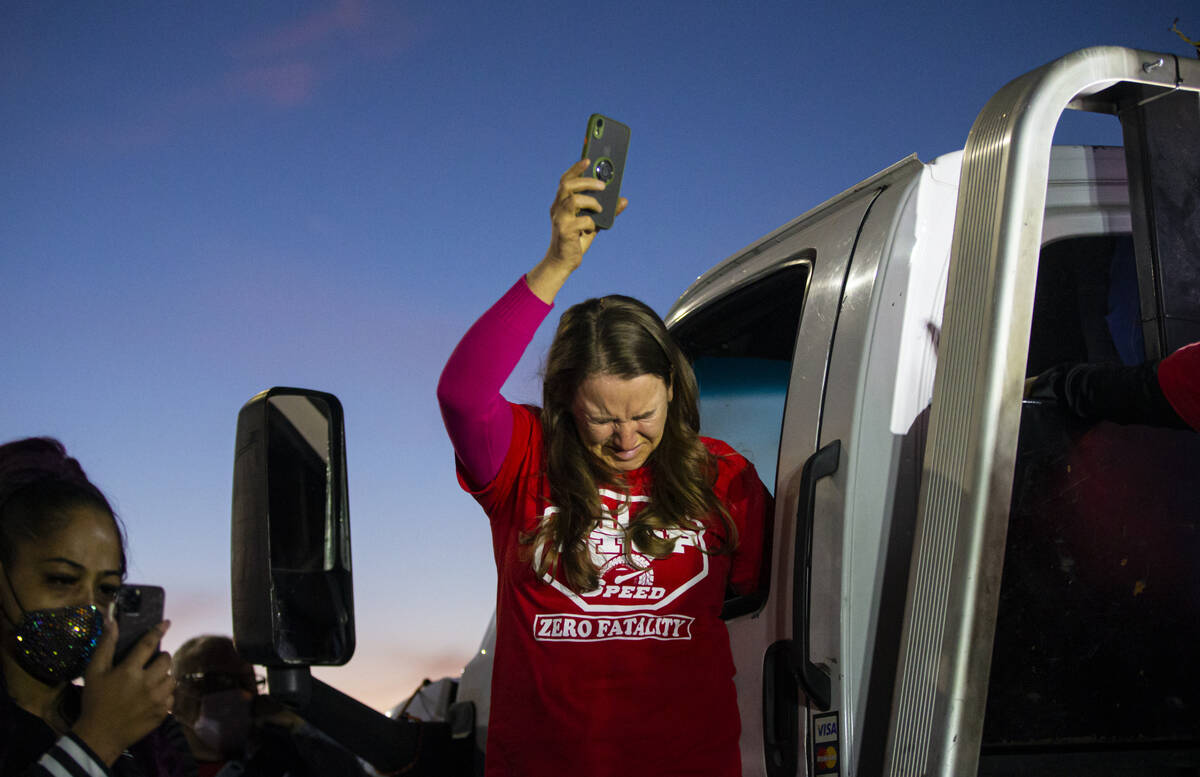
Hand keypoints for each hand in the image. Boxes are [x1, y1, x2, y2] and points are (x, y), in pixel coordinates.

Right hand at [72, 617, 174, 765]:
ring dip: (164, 676)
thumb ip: (105, 646)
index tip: (167, 623)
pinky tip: (152, 696)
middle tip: (149, 664)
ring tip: (150, 681)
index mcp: (129, 671)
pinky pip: (172, 696)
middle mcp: (147, 683)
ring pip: (172, 678)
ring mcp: (157, 699)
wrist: (100, 735)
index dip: (158, 631)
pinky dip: (165, 694)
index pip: (149, 644)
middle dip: (160, 658)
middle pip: (166, 660)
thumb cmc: (95, 701)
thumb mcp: (94, 672)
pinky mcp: (163, 712)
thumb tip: (112, 621)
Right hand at [527, 159, 627, 302]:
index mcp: (561, 203)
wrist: (564, 262)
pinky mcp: (564, 232)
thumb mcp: (594, 223)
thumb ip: (607, 211)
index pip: (565, 180)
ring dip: (590, 201)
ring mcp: (559, 220)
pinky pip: (581, 221)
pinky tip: (591, 229)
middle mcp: (557, 209)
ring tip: (600, 208)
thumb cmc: (577, 240)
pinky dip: (590, 223)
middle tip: (603, 185)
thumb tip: (623, 200)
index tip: (588, 160)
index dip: (576, 169)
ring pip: (572, 200)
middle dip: (586, 181)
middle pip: (567, 186)